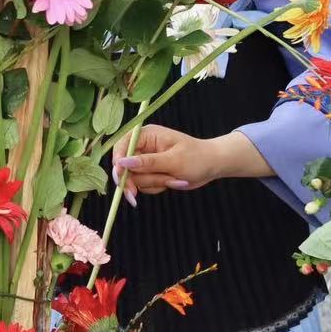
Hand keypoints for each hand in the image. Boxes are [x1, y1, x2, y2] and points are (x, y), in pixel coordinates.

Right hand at [113, 126, 232, 195]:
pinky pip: (145, 185)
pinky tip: (174, 181)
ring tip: (174, 179)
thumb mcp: (173, 160)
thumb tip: (123, 162)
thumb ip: (147, 162)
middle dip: (134, 180)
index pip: (122, 145)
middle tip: (134, 196)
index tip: (119, 176)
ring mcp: (147, 161)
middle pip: (125, 166)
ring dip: (154, 183)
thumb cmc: (197, 157)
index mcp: (147, 135)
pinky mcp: (152, 173)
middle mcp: (143, 147)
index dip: (118, 161)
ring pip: (136, 178)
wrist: (212, 166)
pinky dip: (158, 186)